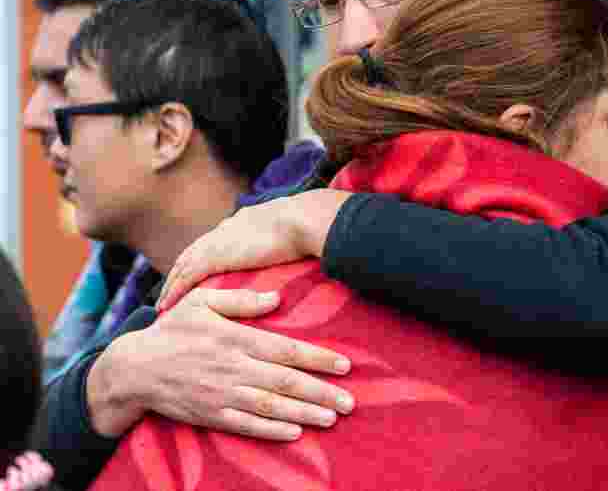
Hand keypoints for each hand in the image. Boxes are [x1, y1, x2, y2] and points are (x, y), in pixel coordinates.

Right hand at [88, 287, 352, 439]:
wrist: (134, 368)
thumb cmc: (173, 330)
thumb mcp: (201, 301)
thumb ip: (240, 299)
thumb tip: (277, 298)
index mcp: (235, 339)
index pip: (286, 350)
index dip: (318, 358)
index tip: (345, 366)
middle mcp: (233, 368)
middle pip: (285, 382)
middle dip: (321, 393)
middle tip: (350, 401)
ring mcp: (222, 395)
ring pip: (271, 406)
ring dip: (304, 414)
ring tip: (332, 418)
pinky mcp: (211, 415)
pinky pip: (247, 426)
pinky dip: (272, 430)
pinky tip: (295, 433)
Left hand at [158, 190, 350, 310]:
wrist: (303, 221)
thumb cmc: (308, 224)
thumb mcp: (295, 229)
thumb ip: (290, 238)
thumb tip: (304, 245)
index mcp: (244, 220)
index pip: (216, 239)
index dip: (204, 255)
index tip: (197, 269)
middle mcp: (225, 228)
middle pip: (193, 251)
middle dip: (181, 269)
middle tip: (170, 288)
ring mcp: (218, 241)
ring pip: (184, 265)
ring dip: (171, 283)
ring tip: (163, 302)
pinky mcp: (215, 257)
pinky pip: (186, 278)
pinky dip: (175, 292)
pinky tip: (166, 306)